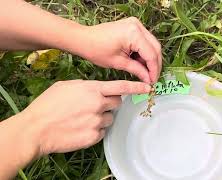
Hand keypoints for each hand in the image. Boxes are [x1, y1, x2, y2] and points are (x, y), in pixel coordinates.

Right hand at [21, 80, 150, 155]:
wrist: (36, 129)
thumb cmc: (47, 105)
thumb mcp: (66, 86)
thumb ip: (85, 87)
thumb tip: (96, 90)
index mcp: (92, 90)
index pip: (121, 86)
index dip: (137, 86)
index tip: (148, 87)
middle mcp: (98, 104)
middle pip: (117, 103)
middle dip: (110, 103)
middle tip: (95, 106)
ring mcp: (97, 121)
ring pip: (109, 118)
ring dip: (101, 118)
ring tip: (82, 119)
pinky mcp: (94, 136)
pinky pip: (101, 132)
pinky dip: (94, 130)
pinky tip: (80, 128)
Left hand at [77, 17, 161, 83]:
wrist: (83, 39)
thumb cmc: (96, 50)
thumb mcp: (118, 63)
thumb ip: (136, 70)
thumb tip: (148, 80)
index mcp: (133, 34)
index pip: (151, 54)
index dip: (154, 70)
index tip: (153, 81)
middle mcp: (137, 26)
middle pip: (155, 47)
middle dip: (155, 64)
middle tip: (152, 78)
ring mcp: (136, 24)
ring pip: (152, 44)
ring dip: (151, 59)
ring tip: (146, 72)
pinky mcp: (133, 26)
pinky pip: (145, 40)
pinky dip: (145, 52)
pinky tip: (140, 63)